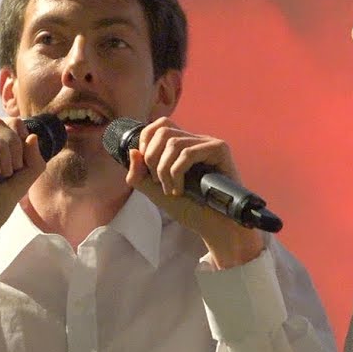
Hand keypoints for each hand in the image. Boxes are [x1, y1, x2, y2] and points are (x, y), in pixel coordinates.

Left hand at [124, 117, 263, 267]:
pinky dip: (176, 173)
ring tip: (171, 190)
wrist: (214, 226)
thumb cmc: (190, 209)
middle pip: (163, 130)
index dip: (146, 141)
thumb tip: (133, 151)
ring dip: (164, 171)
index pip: (160, 125)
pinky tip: (181, 189)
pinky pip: (187, 153)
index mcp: (183, 146)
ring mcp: (208, 143)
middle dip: (152, 158)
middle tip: (159, 182)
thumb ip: (139, 174)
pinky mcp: (219, 150)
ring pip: (173, 143)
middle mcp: (196, 140)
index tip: (146, 168)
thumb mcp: (156, 191)